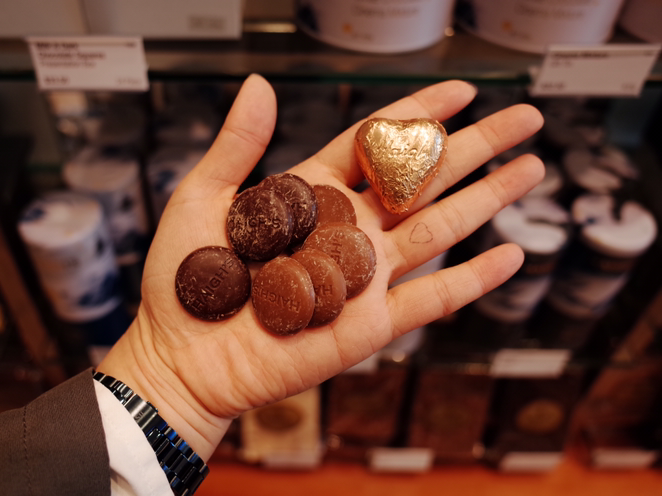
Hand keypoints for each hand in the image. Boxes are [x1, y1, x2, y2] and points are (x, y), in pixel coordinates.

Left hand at [98, 75, 544, 458]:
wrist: (184, 357)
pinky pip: (433, 299)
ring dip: (487, 199)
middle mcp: (348, 228)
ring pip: (440, 228)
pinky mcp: (372, 323)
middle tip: (525, 117)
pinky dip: (473, 280)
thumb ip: (238, 144)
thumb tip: (261, 83)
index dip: (419, 114)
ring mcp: (366, 275)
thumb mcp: (202, 197)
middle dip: (476, 146)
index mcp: (311, 192)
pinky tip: (510, 254)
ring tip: (531, 168)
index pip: (377, 143)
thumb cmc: (184, 280)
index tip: (461, 91)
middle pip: (423, 178)